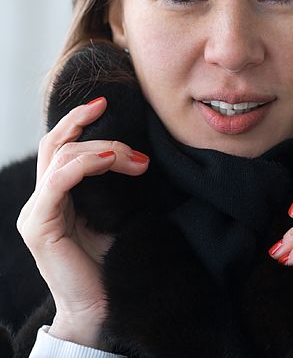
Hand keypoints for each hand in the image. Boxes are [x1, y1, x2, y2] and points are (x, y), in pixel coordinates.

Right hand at [16, 96, 149, 347]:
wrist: (97, 308)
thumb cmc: (109, 262)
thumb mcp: (113, 214)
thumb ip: (112, 186)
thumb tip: (137, 154)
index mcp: (57, 197)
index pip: (59, 148)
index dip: (77, 122)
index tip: (103, 104)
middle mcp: (41, 201)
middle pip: (54, 145)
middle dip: (83, 123)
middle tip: (113, 113)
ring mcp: (36, 213)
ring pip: (60, 158)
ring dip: (101, 149)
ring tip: (134, 158)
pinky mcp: (39, 226)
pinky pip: (57, 182)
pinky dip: (84, 165)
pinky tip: (110, 160)